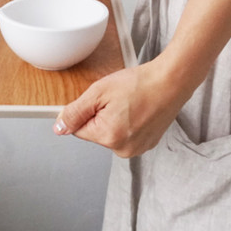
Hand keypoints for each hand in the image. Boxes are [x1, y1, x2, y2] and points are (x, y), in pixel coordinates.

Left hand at [52, 60, 190, 157]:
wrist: (171, 81)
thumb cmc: (139, 84)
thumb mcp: (98, 93)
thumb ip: (75, 112)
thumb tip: (59, 128)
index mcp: (109, 137)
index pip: (79, 130)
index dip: (85, 111)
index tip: (99, 100)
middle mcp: (123, 149)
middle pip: (95, 132)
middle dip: (100, 115)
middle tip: (116, 99)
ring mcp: (137, 148)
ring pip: (111, 133)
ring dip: (114, 118)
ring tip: (129, 103)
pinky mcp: (147, 143)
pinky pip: (126, 133)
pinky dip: (127, 121)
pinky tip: (137, 108)